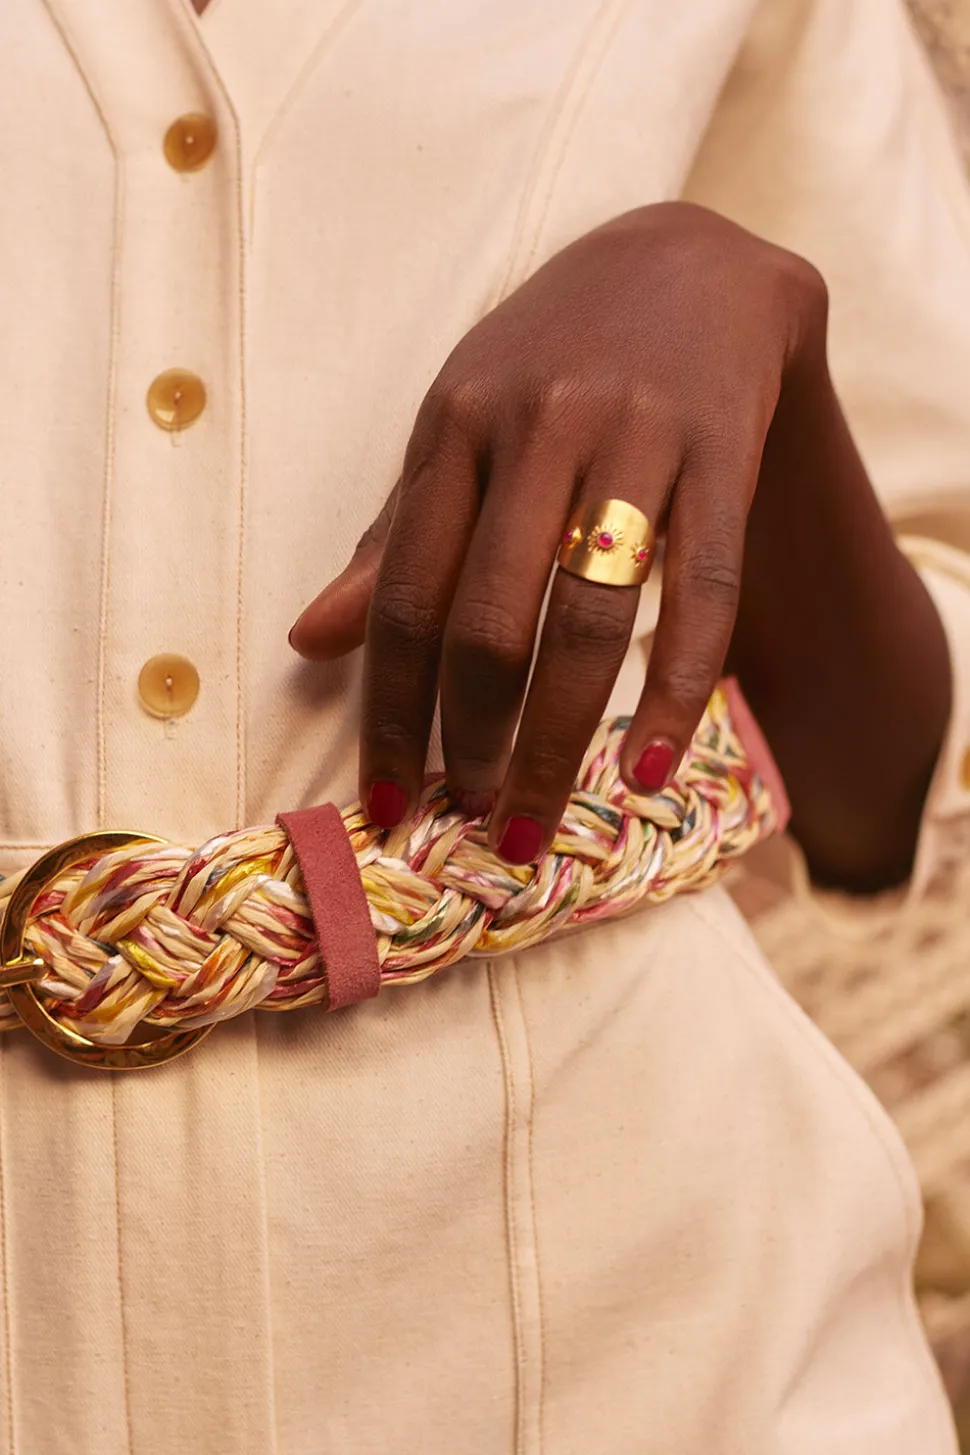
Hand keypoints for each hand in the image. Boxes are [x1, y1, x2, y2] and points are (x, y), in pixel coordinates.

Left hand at [290, 202, 824, 859]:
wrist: (691, 260)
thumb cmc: (553, 358)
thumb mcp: (458, 425)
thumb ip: (395, 533)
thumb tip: (308, 639)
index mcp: (456, 426)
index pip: (404, 593)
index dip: (386, 707)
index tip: (384, 796)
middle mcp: (536, 427)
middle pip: (489, 617)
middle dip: (471, 739)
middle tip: (470, 821)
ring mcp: (634, 435)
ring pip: (588, 615)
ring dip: (556, 738)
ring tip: (535, 821)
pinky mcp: (724, 447)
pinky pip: (701, 589)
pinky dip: (673, 689)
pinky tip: (647, 766)